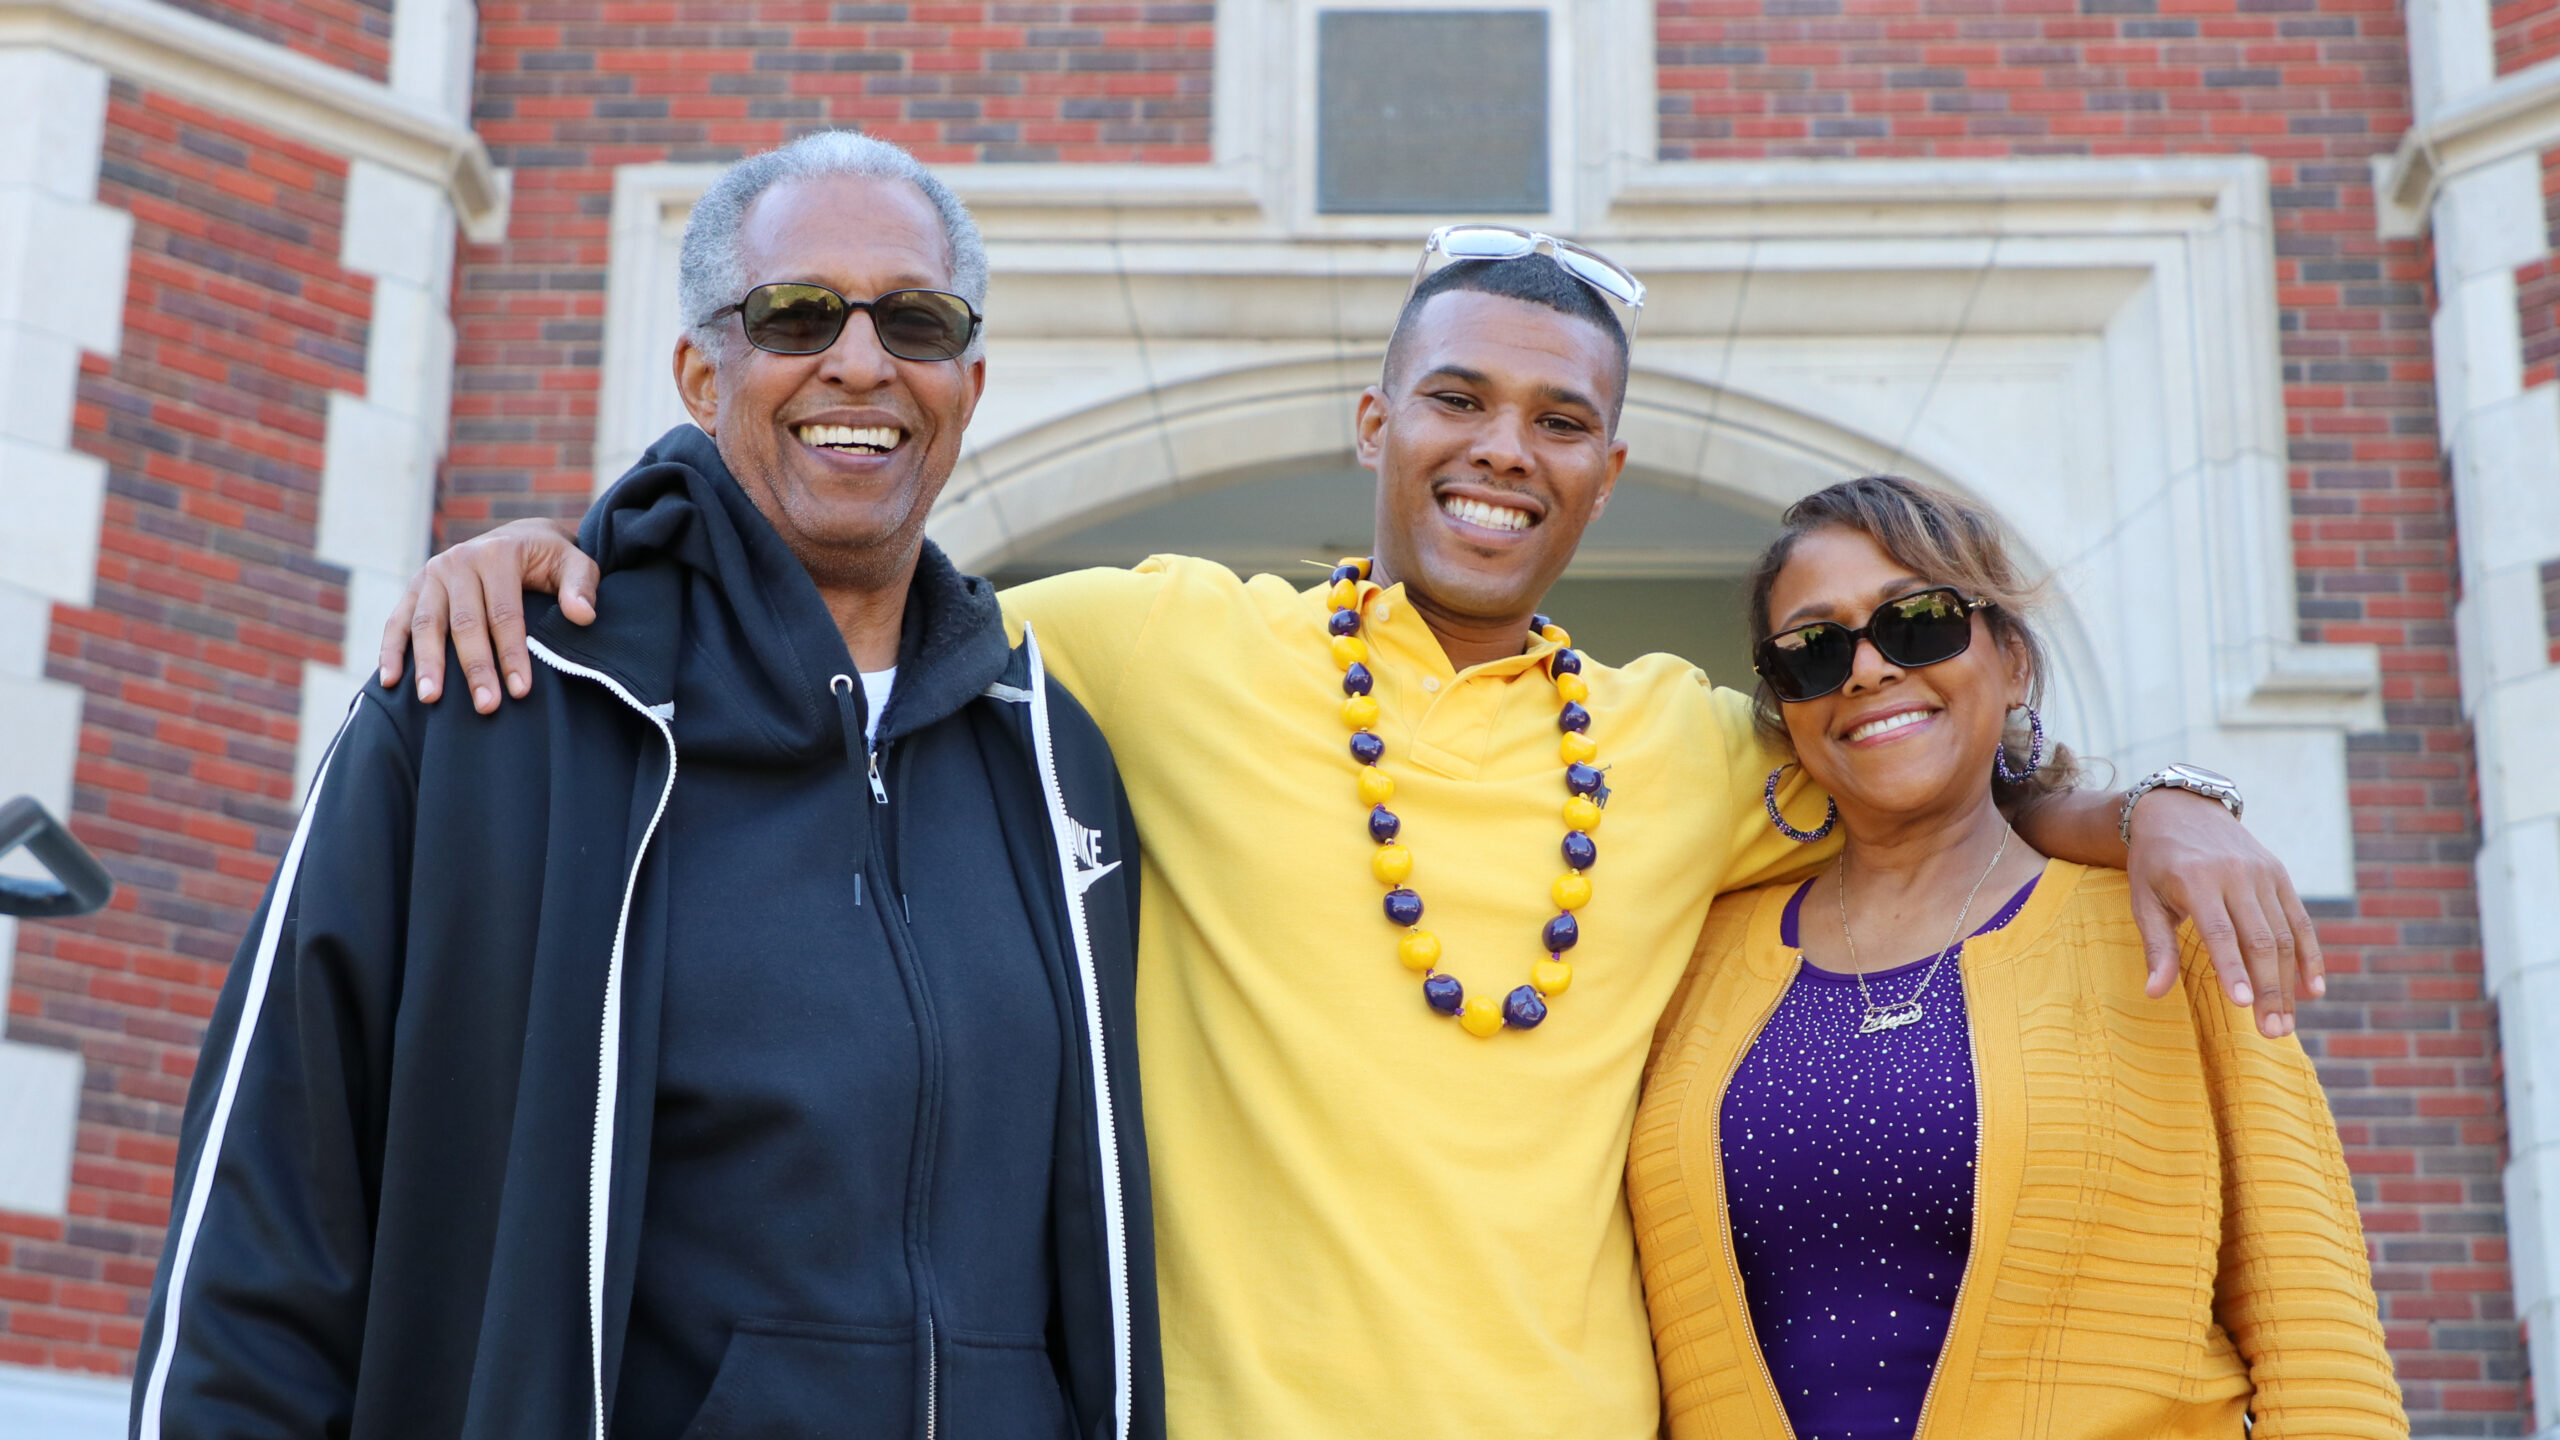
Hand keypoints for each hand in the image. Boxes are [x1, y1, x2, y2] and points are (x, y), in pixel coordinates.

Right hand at [375, 518, 595, 712]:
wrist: (519, 536)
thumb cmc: (550, 559)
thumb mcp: (574, 562)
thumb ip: (581, 585)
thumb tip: (582, 615)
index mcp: (497, 554)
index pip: (504, 613)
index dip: (512, 654)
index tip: (521, 692)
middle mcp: (458, 561)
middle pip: (464, 622)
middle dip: (475, 667)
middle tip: (486, 706)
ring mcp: (432, 574)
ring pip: (426, 623)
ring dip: (427, 663)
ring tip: (431, 700)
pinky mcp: (415, 588)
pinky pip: (397, 621)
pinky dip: (391, 650)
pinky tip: (389, 682)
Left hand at [2125, 788, 2324, 1038]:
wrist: (2181, 808)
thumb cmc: (2155, 863)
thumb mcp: (2143, 899)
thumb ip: (2156, 946)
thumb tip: (2154, 993)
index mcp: (2196, 878)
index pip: (2219, 931)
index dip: (2232, 968)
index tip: (2243, 1005)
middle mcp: (2236, 874)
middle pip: (2260, 939)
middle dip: (2269, 989)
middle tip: (2272, 1032)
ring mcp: (2263, 873)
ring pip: (2284, 934)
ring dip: (2289, 983)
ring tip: (2285, 1024)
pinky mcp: (2279, 875)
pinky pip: (2300, 920)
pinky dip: (2310, 956)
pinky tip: (2314, 990)